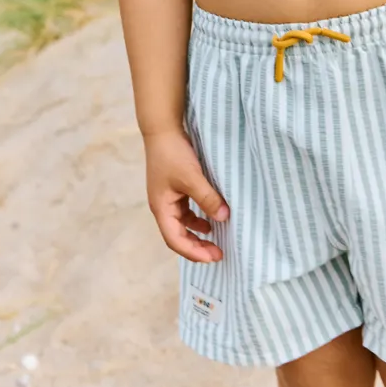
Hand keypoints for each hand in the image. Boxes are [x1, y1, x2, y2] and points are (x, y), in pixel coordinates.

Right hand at [144, 129, 229, 262]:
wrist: (162, 129)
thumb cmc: (172, 153)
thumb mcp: (192, 177)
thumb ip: (207, 198)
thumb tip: (224, 217)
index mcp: (161, 208)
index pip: (175, 240)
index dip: (194, 252)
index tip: (214, 257)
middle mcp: (162, 206)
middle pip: (178, 236)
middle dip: (197, 247)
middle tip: (218, 254)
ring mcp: (168, 197)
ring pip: (182, 224)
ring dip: (198, 233)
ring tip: (216, 240)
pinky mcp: (174, 188)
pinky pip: (186, 211)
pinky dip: (198, 218)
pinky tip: (210, 218)